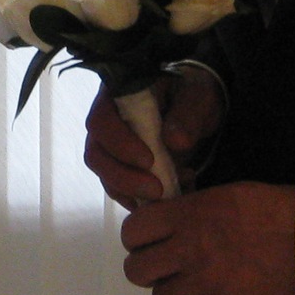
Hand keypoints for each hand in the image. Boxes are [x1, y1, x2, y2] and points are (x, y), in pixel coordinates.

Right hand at [83, 65, 224, 205]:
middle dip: (124, 177)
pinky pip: (118, 189)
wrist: (194, 108)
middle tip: (156, 191)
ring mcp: (110, 147)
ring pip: (104, 175)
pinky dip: (140, 199)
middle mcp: (106, 122)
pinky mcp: (121, 167)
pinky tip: (167, 196)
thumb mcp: (197, 98)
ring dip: (132, 192)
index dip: (119, 143)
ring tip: (168, 194)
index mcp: (118, 95)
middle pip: (96, 154)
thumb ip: (187, 116)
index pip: (102, 120)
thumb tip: (176, 142)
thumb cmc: (191, 95)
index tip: (148, 160)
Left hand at [119, 181, 294, 294]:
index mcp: (188, 215)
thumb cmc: (274, 211)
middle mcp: (189, 250)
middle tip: (167, 267)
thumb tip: (162, 219)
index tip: (149, 242)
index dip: (137, 239)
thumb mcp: (226, 195)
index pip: (133, 231)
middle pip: (137, 271)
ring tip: (196, 285)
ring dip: (174, 293)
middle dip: (148, 269)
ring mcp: (205, 284)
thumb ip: (189, 209)